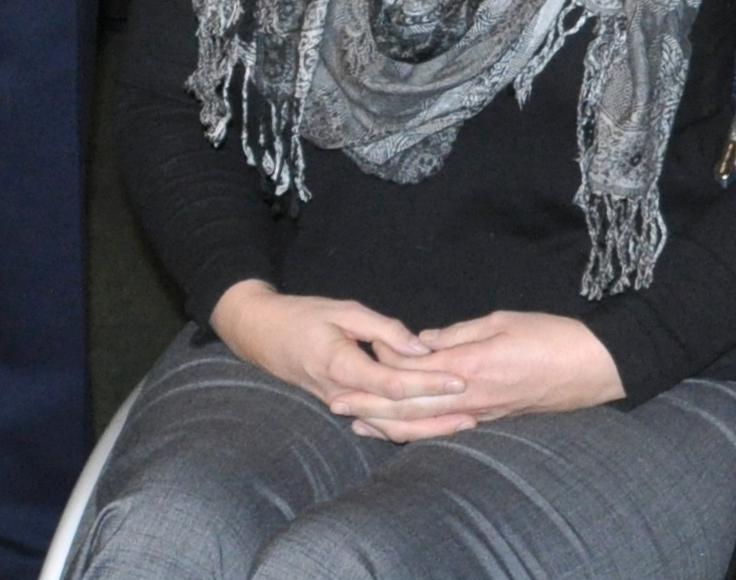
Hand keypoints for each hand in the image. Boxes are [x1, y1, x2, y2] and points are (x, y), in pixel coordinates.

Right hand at [209, 280, 464, 430]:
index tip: (459, 380)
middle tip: (473, 411)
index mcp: (342, 366)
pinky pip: (378, 421)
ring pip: (388, 424)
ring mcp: (341, 404)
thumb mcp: (343, 310)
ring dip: (425, 426)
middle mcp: (342, 393)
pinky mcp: (342, 405)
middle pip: (395, 413)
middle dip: (436, 414)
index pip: (393, 383)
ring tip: (461, 423)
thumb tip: (419, 347)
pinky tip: (431, 424)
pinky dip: (405, 424)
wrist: (262, 335)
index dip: (428, 384)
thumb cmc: (303, 315)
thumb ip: (382, 329)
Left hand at [356, 312, 626, 442]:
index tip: (357, 352)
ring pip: (424, 425)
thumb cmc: (551, 336)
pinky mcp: (490, 420)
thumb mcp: (501, 320)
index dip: (383, 361)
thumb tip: (422, 339)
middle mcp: (469, 396)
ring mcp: (480, 413)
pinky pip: (445, 430)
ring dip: (387, 424)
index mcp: (469, 365)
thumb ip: (458, 333)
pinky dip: (418, 431)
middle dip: (371, 402)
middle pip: (410, 404)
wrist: (591, 367)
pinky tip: (401, 430)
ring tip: (356, 422)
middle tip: (335, 400)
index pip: (414, 367)